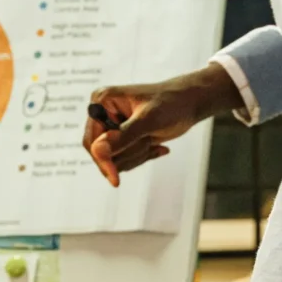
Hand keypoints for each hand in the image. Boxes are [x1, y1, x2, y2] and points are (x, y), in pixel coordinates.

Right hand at [82, 64, 243, 186]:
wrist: (190, 103)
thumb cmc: (172, 103)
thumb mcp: (149, 120)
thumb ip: (123, 136)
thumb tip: (98, 151)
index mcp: (102, 101)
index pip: (92, 141)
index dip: (103, 160)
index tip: (115, 180)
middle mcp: (103, 113)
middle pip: (102, 153)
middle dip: (128, 153)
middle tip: (149, 141)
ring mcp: (113, 126)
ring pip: (115, 160)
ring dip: (138, 154)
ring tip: (153, 139)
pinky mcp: (124, 137)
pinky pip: (125, 159)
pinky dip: (143, 156)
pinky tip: (159, 146)